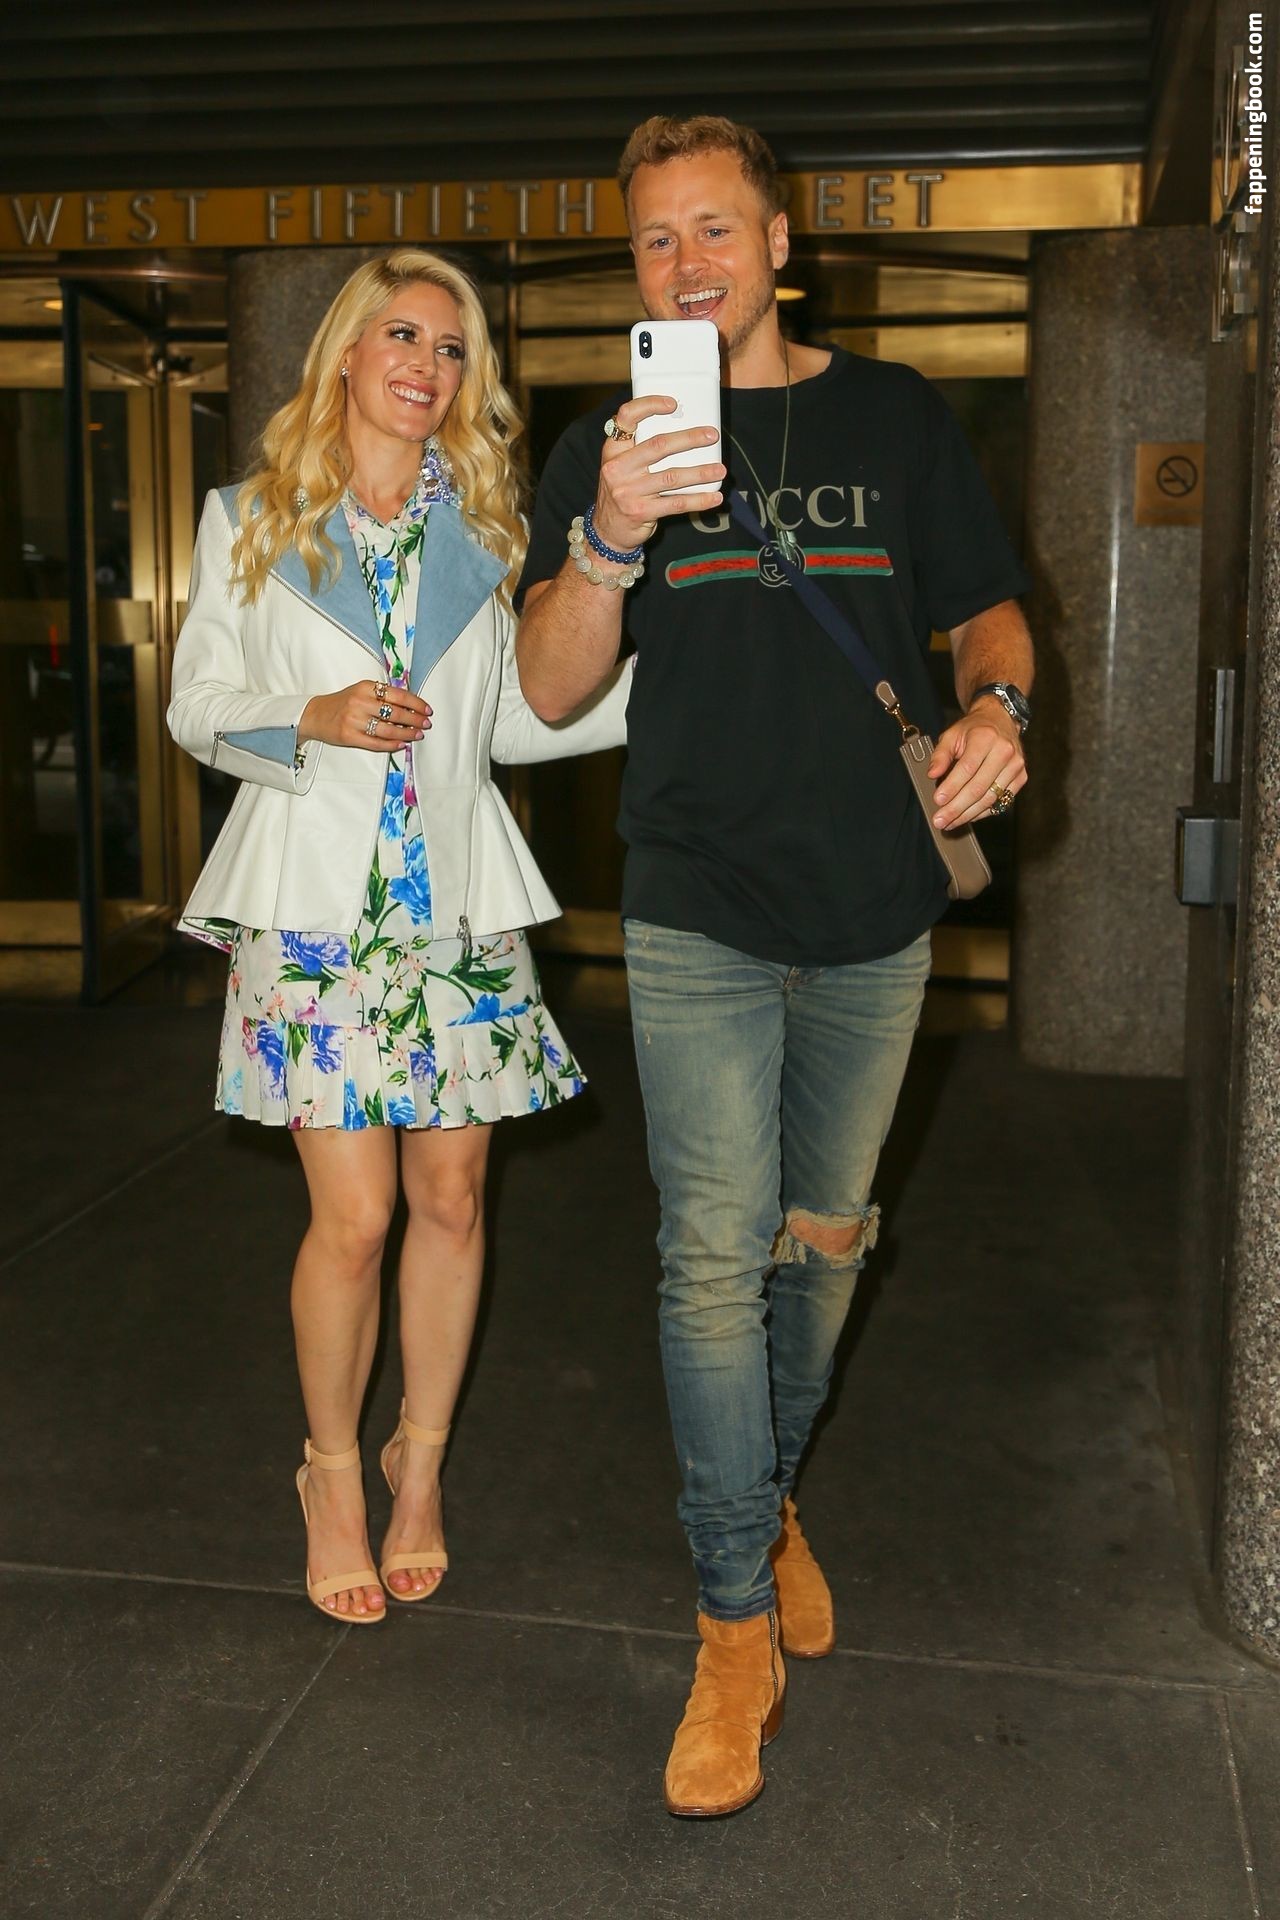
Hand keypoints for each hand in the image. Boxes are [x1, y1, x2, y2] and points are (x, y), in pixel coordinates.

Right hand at [298, 679, 431, 751]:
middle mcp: (360, 702)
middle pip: (396, 713)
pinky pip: (376, 743)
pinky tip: (402, 744)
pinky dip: (392, 745)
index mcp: (365, 687)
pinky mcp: (349, 736)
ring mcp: (354, 720)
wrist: (315, 715)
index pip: (398, 695)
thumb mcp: (361, 691)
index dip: (416, 703)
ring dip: (407, 734)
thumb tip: (411, 707)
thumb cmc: (343, 703)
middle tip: (426, 724)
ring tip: (417, 735)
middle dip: (415, 720)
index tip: (427, 710)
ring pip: (388, 730)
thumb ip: (382, 696)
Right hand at [592, 395, 724, 551]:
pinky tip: (714, 497)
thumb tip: (685, 434)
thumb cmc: (623, 492)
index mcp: (613, 450)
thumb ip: (642, 449)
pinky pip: (676, 504)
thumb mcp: (623, 467)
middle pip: (658, 446)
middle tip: (711, 436)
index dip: (649, 405)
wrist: (608, 531)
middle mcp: (617, 468)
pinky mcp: (640, 512)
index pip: (626, 417)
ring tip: (720, 469)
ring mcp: (628, 491)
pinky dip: (699, 500)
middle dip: (689, 439)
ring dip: (700, 472)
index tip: (673, 403)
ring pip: (672, 476)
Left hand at [927, 697, 1026, 828]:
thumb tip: (932, 774)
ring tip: (950, 822)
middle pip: (978, 788)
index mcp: (986, 738)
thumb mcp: (952, 734)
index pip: (967, 768)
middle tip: (940, 820)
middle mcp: (1004, 752)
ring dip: (968, 814)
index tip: (937, 800)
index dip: (951, 787)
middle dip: (956, 808)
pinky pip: (1000, 802)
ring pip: (990, 798)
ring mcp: (1015, 766)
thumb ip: (940, 754)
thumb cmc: (974, 729)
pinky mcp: (1020, 778)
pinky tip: (967, 816)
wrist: (1000, 720)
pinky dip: (982, 812)